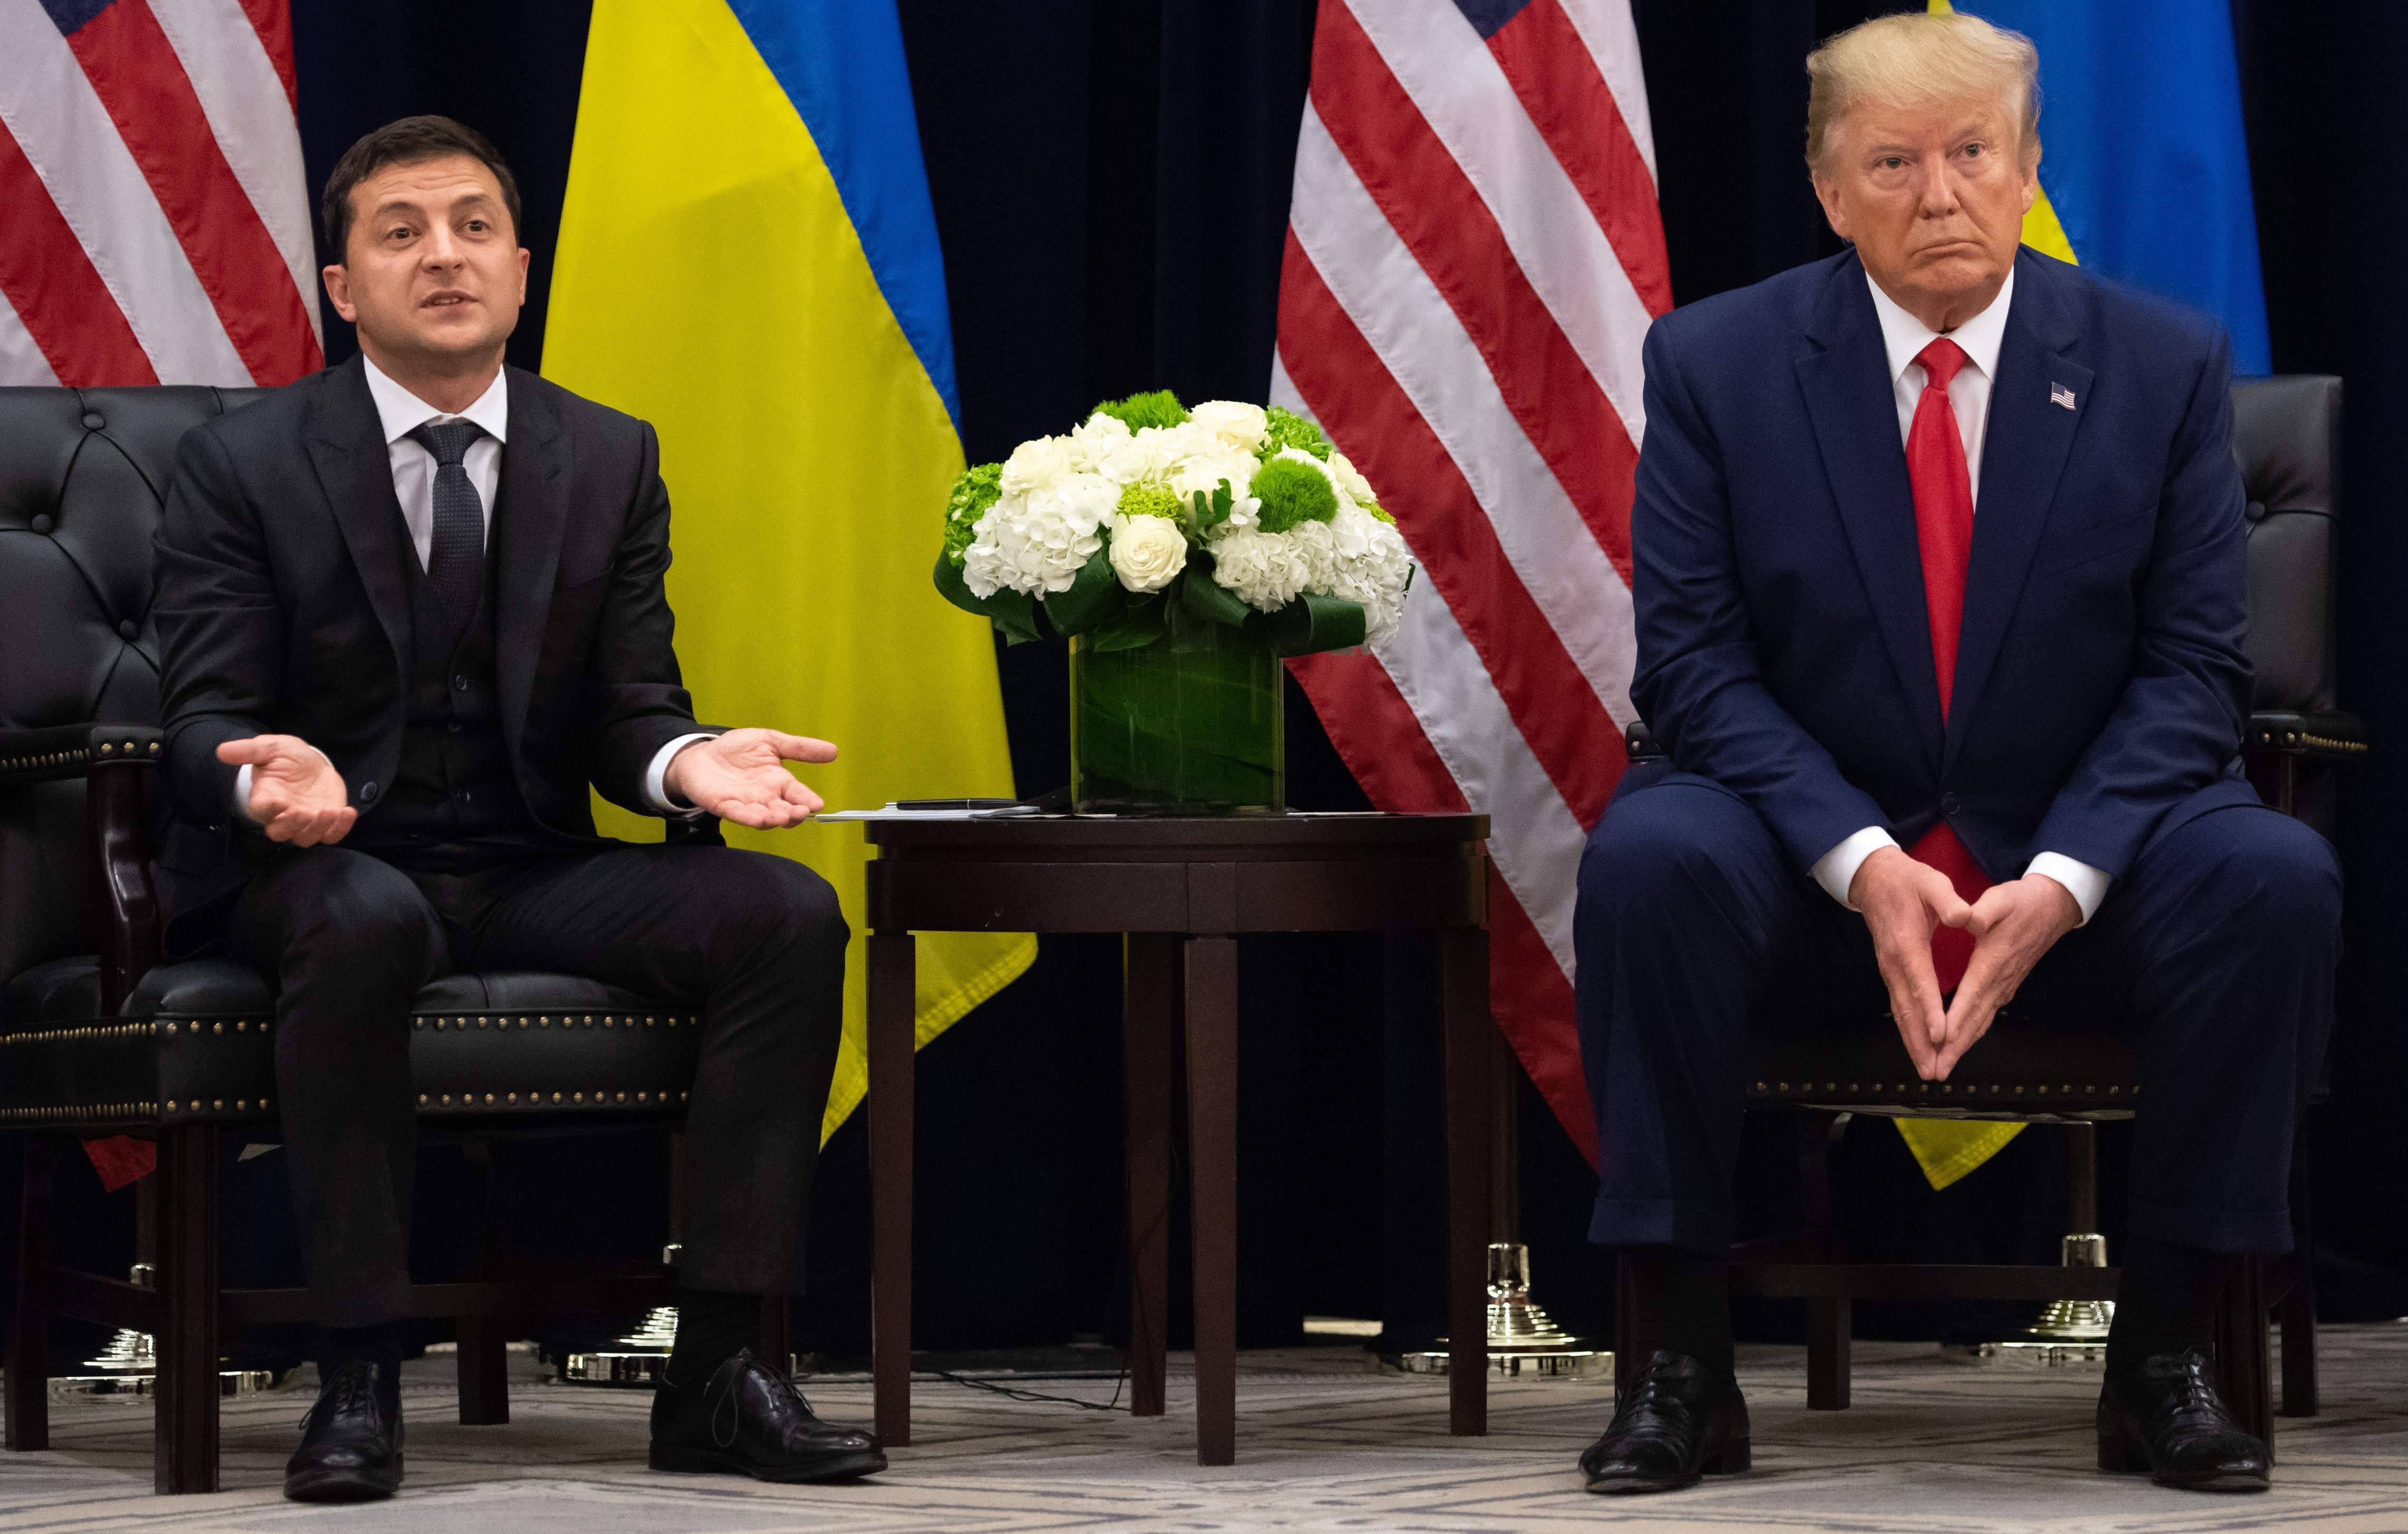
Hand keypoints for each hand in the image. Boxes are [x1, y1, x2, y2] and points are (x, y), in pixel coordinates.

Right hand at [217, 735, 355, 845]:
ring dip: (318, 829)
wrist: (311, 763)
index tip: (279, 801)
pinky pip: (332, 835)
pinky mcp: (326, 823)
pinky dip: (341, 828)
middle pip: (281, 833)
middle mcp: (283, 814)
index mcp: (265, 797)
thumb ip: (249, 750)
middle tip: (307, 812)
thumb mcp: (271, 747)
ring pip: (305, 838)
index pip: (261, 811)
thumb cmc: (287, 757)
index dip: (269, 810)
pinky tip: (348, 812)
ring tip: (330, 812)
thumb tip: (221, 751)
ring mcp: (305, 821)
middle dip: (293, 826)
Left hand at [663, 728, 837, 828]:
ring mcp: (745, 804)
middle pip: (784, 811)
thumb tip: (834, 750)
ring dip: (772, 818)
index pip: (798, 794)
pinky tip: (757, 818)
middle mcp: (765, 797)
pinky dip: (748, 817)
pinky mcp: (724, 805)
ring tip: (780, 816)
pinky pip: (737, 814)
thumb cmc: (736, 750)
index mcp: (779, 782)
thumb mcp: (770, 741)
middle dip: (793, 813)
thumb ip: (799, 748)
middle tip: (801, 811)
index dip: (808, 800)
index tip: (818, 804)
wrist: (701, 754)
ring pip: (763, 817)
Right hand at [1850, 845, 1975, 1081]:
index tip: (1940, 1035)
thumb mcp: (1931, 882)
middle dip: (1919, 1042)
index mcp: (1908, 943)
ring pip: (1901, 1012)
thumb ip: (1948, 900)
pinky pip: (1899, 1006)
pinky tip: (1915, 1044)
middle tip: (1932, 1070)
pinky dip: (1907, 1029)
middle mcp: (1894, 963)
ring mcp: (1889, 970)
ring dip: (1912, 1042)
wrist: (1874, 879)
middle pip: (1907, 1009)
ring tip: (1925, 1068)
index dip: (1930, 1010)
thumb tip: (1965, 916)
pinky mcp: (1890, 972)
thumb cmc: (1907, 881)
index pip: (1921, 982)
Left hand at [1932, 874, 2080, 1078]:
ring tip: (1942, 1067)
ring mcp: (2004, 987)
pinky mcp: (2005, 986)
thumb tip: (1964, 917)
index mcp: (1992, 964)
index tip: (1936, 1046)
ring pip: (1980, 1024)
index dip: (1952, 1025)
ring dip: (1961, 1047)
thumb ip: (1981, 911)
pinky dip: (1970, 1033)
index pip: (1969, 1000)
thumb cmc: (2022, 903)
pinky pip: (1985, 1016)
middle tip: (1934, 1072)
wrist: (2052, 907)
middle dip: (1953, 1049)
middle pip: (1973, 1023)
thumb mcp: (1999, 900)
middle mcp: (1999, 983)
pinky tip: (1959, 1043)